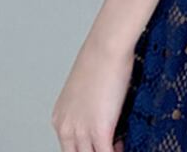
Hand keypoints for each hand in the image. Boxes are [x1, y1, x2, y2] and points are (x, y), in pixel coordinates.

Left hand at [51, 34, 132, 151]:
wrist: (107, 46)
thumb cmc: (101, 56)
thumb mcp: (88, 86)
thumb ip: (91, 105)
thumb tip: (105, 110)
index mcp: (60, 117)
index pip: (70, 148)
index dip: (89, 148)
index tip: (105, 144)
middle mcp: (66, 127)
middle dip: (95, 151)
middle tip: (113, 145)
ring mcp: (81, 130)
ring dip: (109, 151)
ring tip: (122, 146)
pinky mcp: (100, 130)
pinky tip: (126, 146)